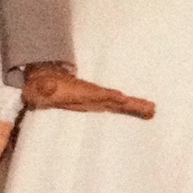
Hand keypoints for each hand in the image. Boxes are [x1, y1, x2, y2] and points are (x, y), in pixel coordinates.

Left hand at [22, 63, 154, 116]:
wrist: (46, 80)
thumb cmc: (41, 87)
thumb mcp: (39, 88)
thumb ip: (43, 88)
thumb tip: (45, 86)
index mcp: (82, 92)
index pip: (98, 94)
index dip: (109, 96)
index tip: (123, 97)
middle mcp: (94, 94)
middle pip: (116, 99)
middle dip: (132, 103)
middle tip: (151, 107)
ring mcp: (98, 98)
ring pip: (121, 103)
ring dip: (136, 106)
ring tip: (153, 110)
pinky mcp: (99, 103)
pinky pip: (118, 107)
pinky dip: (132, 108)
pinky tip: (145, 112)